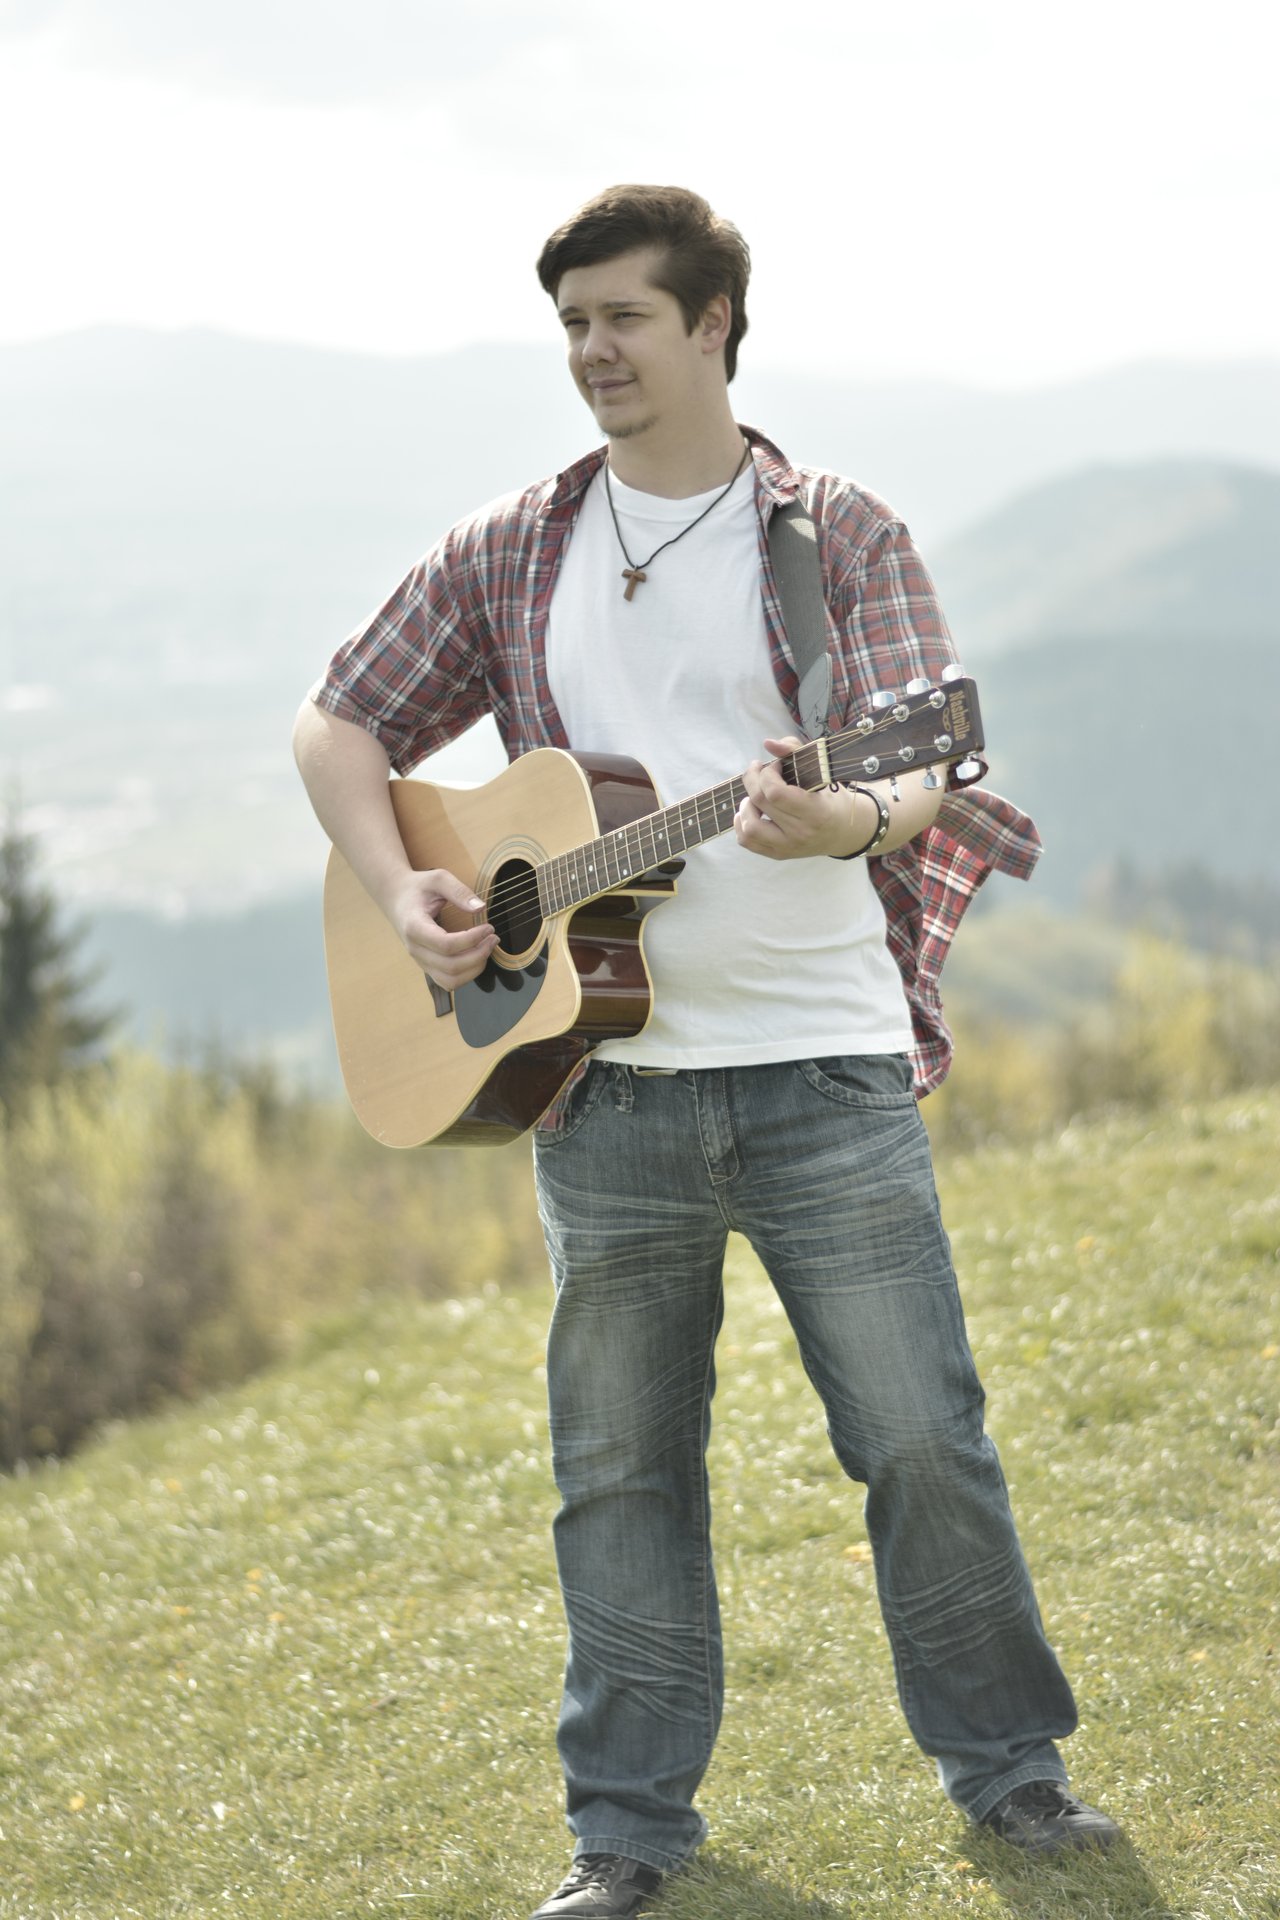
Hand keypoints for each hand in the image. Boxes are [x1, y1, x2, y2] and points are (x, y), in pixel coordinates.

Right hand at [389, 868, 497, 989]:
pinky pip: (448, 981)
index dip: (472, 939)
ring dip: (475, 968)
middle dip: (479, 955)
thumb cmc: (418, 888)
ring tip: (487, 948)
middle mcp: (415, 949)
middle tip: (493, 937)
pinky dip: (467, 974)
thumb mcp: (438, 879)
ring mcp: (420, 960)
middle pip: (451, 966)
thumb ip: (459, 891)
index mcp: (415, 927)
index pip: (446, 945)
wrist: (396, 898)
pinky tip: (476, 957)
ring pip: (451, 980)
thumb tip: (480, 908)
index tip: (488, 927)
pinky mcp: (426, 965)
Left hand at [735, 736, 862, 860]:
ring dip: (745, 806)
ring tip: (754, 796)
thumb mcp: (819, 770)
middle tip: (759, 772)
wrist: (841, 831)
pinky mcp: (778, 854)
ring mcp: (788, 847)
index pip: (775, 793)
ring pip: (749, 827)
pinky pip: (747, 841)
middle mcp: (800, 833)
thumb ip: (794, 750)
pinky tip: (750, 811)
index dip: (768, 773)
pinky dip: (741, 823)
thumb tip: (767, 743)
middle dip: (753, 780)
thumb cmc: (829, 796)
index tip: (775, 766)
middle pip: (759, 802)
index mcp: (815, 812)